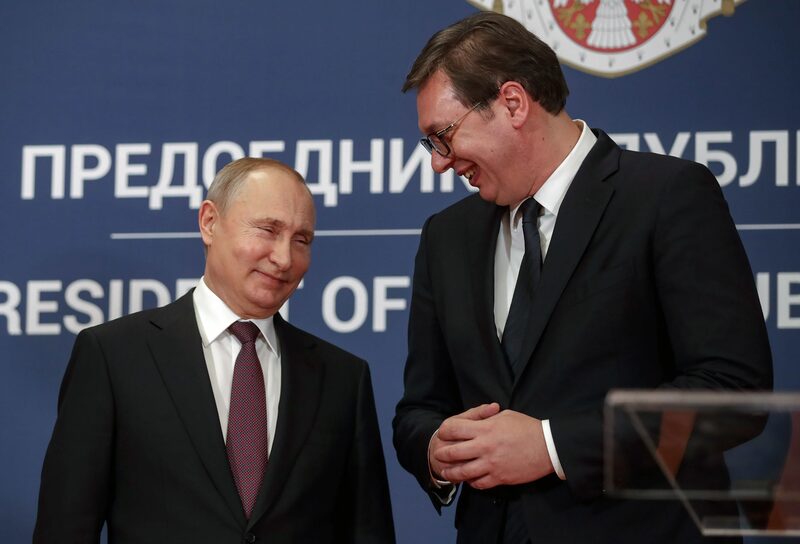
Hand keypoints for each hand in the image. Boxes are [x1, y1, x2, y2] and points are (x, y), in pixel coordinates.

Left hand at [433, 408, 553, 488]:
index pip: (453, 429)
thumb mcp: (505, 415)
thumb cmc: (528, 427)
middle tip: (439, 455)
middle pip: (453, 452)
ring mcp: (491, 464)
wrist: (549, 447)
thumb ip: (486, 417)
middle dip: (442, 454)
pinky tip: (470, 479)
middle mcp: (484, 446)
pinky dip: (471, 482)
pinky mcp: (500, 478)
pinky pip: (479, 483)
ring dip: (451, 473)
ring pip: (462, 472)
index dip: (445, 431)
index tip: (444, 434)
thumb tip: (475, 420)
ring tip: (447, 472)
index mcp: (484, 428)